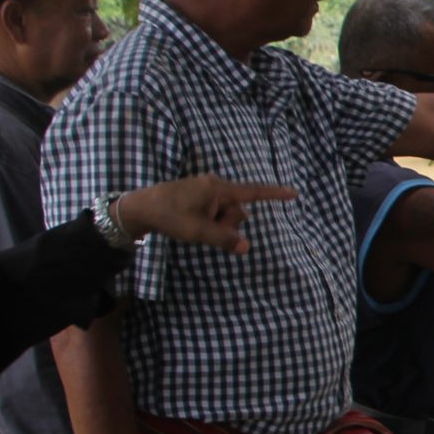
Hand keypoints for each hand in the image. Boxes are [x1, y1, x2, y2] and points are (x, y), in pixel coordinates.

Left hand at [114, 175, 296, 253]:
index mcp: (217, 188)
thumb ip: (224, 239)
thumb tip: (246, 247)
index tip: (294, 193)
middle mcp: (214, 185)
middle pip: (237, 209)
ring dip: (216, 224)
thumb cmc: (169, 215)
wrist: (139, 208)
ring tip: (194, 226)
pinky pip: (214, 210)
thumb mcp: (197, 231)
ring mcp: (205, 190)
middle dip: (227, 223)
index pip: (253, 192)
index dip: (274, 194)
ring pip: (225, 212)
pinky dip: (209, 220)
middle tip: (203, 229)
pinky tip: (192, 223)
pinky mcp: (198, 196)